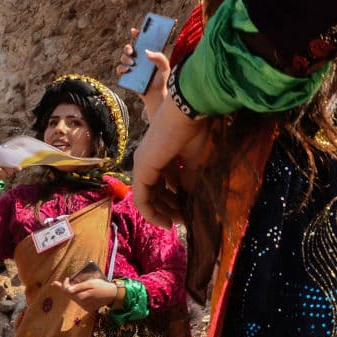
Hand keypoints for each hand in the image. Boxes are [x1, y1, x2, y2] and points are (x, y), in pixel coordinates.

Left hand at [51, 276, 118, 312]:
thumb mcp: (90, 283)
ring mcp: (84, 306)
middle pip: (69, 295)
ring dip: (72, 292)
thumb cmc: (101, 286)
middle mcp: (81, 303)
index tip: (67, 278)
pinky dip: (77, 296)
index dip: (64, 284)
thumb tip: (68, 290)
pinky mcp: (87, 308)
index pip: (67, 291)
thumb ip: (79, 287)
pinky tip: (81, 292)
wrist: (112, 295)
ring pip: (73, 298)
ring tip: (75, 285)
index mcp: (81, 296)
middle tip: (68, 281)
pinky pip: (79, 302)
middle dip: (67, 288)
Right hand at [116, 27, 170, 117]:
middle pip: (129, 48)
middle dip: (128, 47)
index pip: (141, 41)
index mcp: (148, 54)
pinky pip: (120, 69)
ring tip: (132, 64)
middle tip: (131, 51)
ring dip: (125, 58)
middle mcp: (139, 59)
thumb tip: (146, 52)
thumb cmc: (162, 80)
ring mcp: (132, 67)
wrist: (156, 95)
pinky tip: (127, 70)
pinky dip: (121, 68)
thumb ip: (159, 57)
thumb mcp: (165, 67)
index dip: (137, 34)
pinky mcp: (127, 76)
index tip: (134, 31)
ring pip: (123, 58)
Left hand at [132, 97, 205, 227]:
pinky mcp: (141, 170)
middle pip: (154, 192)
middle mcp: (147, 161)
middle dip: (168, 209)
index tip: (187, 214)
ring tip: (177, 223)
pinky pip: (141, 198)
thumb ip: (189, 179)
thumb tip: (188, 196)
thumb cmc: (194, 131)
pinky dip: (151, 212)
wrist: (187, 113)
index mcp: (160, 157)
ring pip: (147, 197)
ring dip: (161, 212)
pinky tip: (165, 222)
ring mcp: (142, 166)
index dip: (175, 200)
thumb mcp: (194, 161)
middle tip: (183, 221)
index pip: (163, 184)